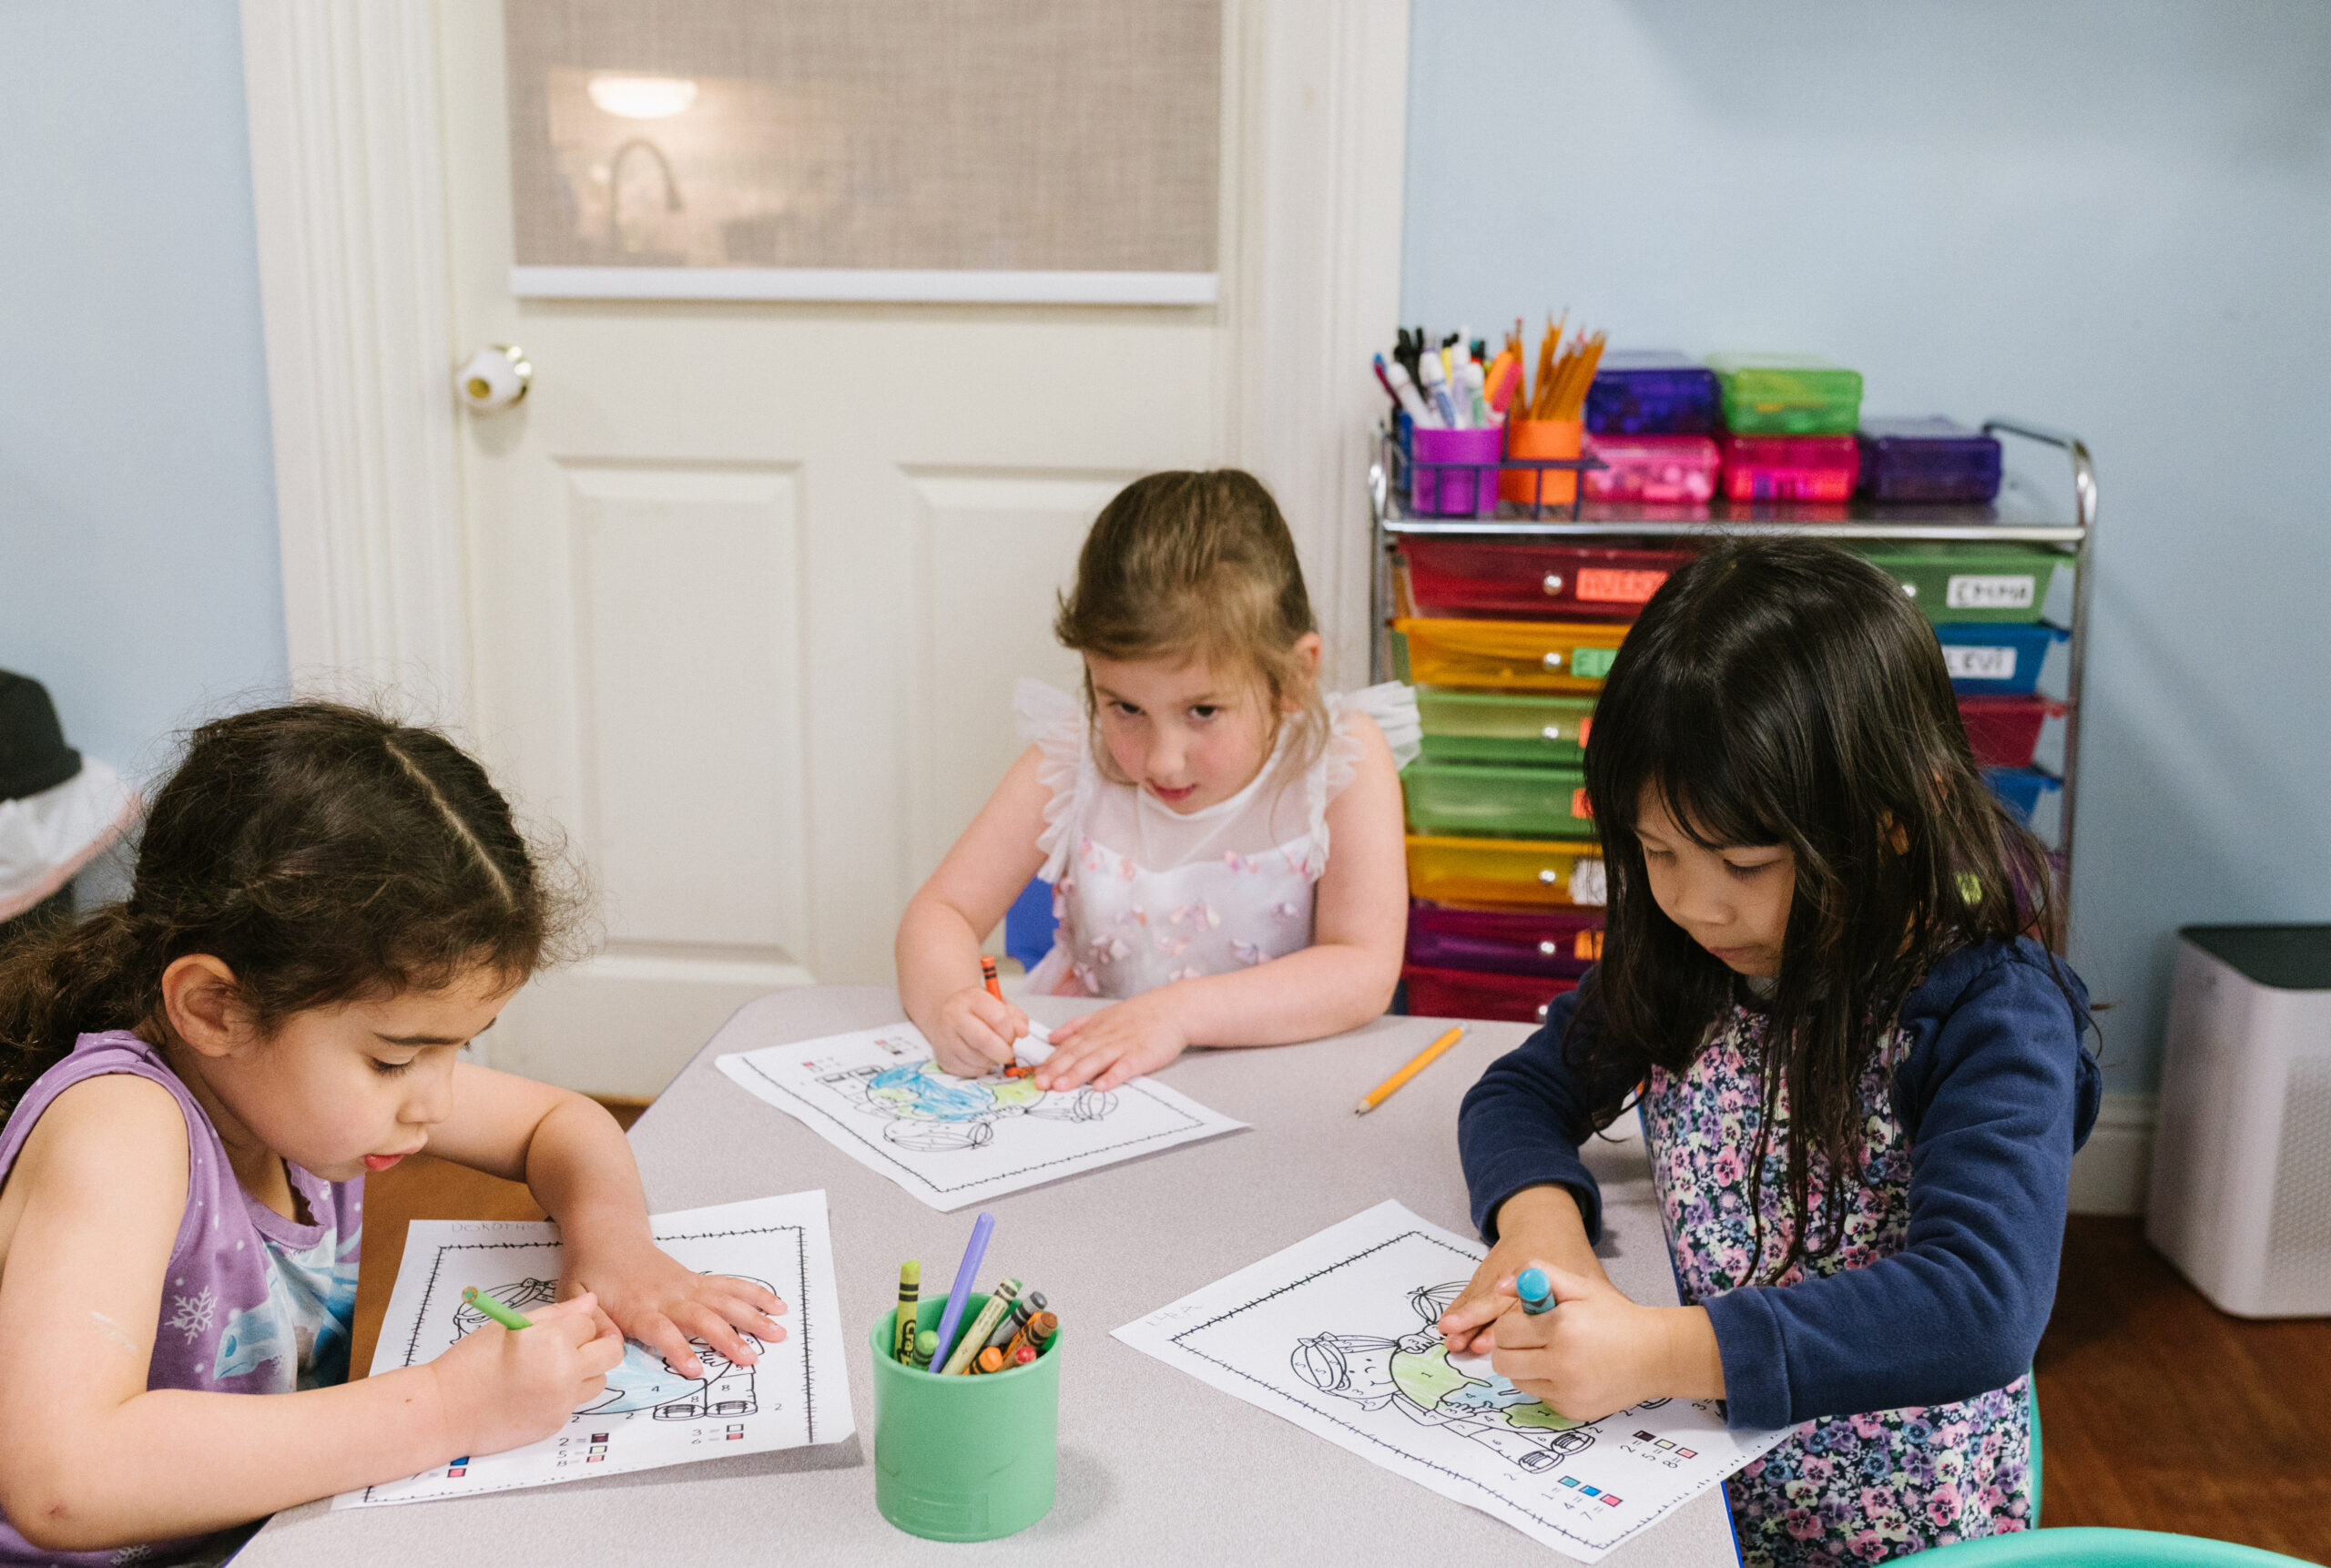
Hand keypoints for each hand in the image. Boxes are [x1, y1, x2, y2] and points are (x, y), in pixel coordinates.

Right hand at [429, 1293, 623, 1456]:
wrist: (446, 1410)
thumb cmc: (471, 1363)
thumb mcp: (510, 1325)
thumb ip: (557, 1314)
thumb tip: (590, 1303)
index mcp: (554, 1341)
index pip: (590, 1322)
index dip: (575, 1323)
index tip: (559, 1328)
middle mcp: (566, 1372)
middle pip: (611, 1352)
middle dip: (598, 1345)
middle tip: (574, 1346)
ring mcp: (563, 1401)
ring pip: (599, 1380)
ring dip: (585, 1372)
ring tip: (551, 1369)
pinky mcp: (556, 1423)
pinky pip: (576, 1402)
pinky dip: (565, 1395)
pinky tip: (536, 1391)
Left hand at [560, 1234, 786, 1379]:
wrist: (607, 1233)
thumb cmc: (590, 1270)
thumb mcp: (575, 1295)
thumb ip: (592, 1322)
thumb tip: (610, 1344)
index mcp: (638, 1306)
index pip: (662, 1329)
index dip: (679, 1349)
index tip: (696, 1369)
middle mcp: (669, 1296)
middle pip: (703, 1317)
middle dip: (728, 1338)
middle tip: (751, 1357)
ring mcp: (687, 1286)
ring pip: (724, 1301)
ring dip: (752, 1316)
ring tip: (777, 1332)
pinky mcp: (697, 1281)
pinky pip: (730, 1287)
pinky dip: (754, 1295)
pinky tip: (775, 1304)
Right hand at [929, 984, 1028, 1076]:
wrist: (946, 1017)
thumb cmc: (977, 1012)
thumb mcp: (998, 1005)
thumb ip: (1015, 1017)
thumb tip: (1023, 1032)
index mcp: (971, 998)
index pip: (999, 1018)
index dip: (1010, 1032)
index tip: (1012, 1036)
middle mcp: (953, 1016)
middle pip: (984, 1040)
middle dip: (1003, 1052)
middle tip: (1007, 1053)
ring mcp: (945, 1038)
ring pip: (977, 1059)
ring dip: (992, 1061)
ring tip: (991, 1052)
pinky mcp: (943, 1058)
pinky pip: (969, 1071)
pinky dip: (981, 1068)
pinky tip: (979, 1058)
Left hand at [1036, 994, 1188, 1090]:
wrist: (1172, 1009)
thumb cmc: (1138, 1015)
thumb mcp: (1103, 1015)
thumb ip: (1076, 1027)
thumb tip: (1052, 1038)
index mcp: (1094, 1029)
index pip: (1067, 1047)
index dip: (1051, 1061)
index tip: (1034, 1075)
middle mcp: (1105, 1036)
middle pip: (1077, 1054)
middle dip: (1057, 1070)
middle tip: (1040, 1084)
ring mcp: (1123, 1045)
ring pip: (1095, 1060)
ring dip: (1077, 1074)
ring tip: (1060, 1087)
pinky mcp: (1142, 1055)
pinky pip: (1125, 1067)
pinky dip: (1113, 1076)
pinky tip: (1101, 1087)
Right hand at [1436, 1187, 1608, 1354]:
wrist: (1542, 1218)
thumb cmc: (1569, 1252)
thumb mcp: (1588, 1276)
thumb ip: (1597, 1303)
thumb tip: (1614, 1336)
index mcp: (1541, 1278)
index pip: (1522, 1304)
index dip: (1509, 1323)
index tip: (1496, 1341)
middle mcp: (1515, 1276)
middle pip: (1494, 1303)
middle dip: (1477, 1323)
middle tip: (1463, 1344)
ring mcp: (1496, 1273)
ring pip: (1478, 1299)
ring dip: (1463, 1319)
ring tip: (1448, 1336)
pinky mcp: (1485, 1275)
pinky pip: (1470, 1293)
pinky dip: (1458, 1309)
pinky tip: (1447, 1326)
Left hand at [1481, 1262, 1721, 1423]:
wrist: (1655, 1355)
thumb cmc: (1616, 1317)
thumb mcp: (1580, 1286)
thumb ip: (1537, 1274)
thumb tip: (1500, 1285)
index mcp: (1562, 1328)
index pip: (1505, 1331)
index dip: (1511, 1323)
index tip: (1525, 1321)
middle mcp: (1562, 1364)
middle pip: (1503, 1362)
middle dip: (1509, 1347)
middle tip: (1527, 1339)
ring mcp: (1567, 1392)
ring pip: (1518, 1380)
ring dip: (1525, 1366)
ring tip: (1550, 1353)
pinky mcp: (1572, 1410)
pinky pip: (1540, 1396)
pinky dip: (1545, 1383)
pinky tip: (1568, 1371)